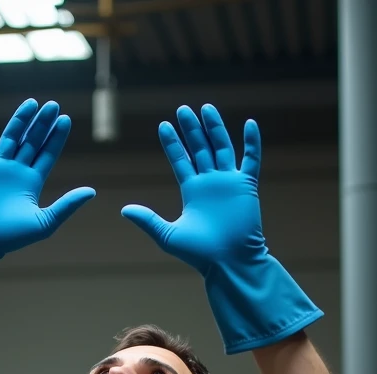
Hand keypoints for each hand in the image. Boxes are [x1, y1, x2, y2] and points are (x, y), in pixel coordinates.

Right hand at [0, 98, 95, 255]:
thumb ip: (67, 205)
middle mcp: (15, 173)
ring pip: (10, 137)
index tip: (65, 119)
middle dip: (42, 124)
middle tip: (53, 105)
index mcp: (32, 184)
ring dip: (20, 120)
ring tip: (32, 103)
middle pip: (32, 142)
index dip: (56, 137)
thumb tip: (92, 191)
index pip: (47, 154)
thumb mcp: (45, 222)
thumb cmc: (10, 237)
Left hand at [121, 104, 263, 274]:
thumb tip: (124, 210)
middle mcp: (210, 184)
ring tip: (206, 108)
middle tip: (182, 109)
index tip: (163, 125)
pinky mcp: (246, 187)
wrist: (228, 262)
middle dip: (191, 130)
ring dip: (214, 128)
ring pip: (221, 148)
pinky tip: (250, 124)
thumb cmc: (200, 254)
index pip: (180, 161)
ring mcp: (228, 183)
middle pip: (199, 149)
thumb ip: (148, 220)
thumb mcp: (167, 235)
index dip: (173, 143)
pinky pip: (251, 160)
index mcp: (191, 192)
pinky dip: (252, 143)